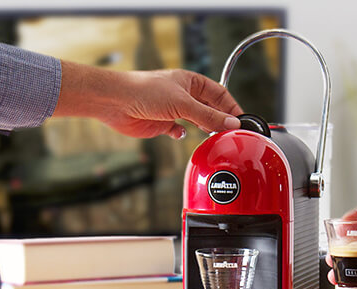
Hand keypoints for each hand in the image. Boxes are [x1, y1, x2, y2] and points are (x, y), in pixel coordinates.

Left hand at [53, 61, 241, 137]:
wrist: (114, 102)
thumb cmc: (144, 92)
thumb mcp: (183, 104)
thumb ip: (209, 116)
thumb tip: (231, 124)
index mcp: (190, 82)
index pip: (220, 93)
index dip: (232, 107)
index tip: (241, 121)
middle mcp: (183, 95)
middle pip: (210, 108)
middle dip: (221, 120)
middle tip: (232, 133)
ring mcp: (173, 109)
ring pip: (196, 120)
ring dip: (205, 128)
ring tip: (216, 137)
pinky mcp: (162, 123)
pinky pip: (178, 130)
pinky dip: (183, 134)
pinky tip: (184, 136)